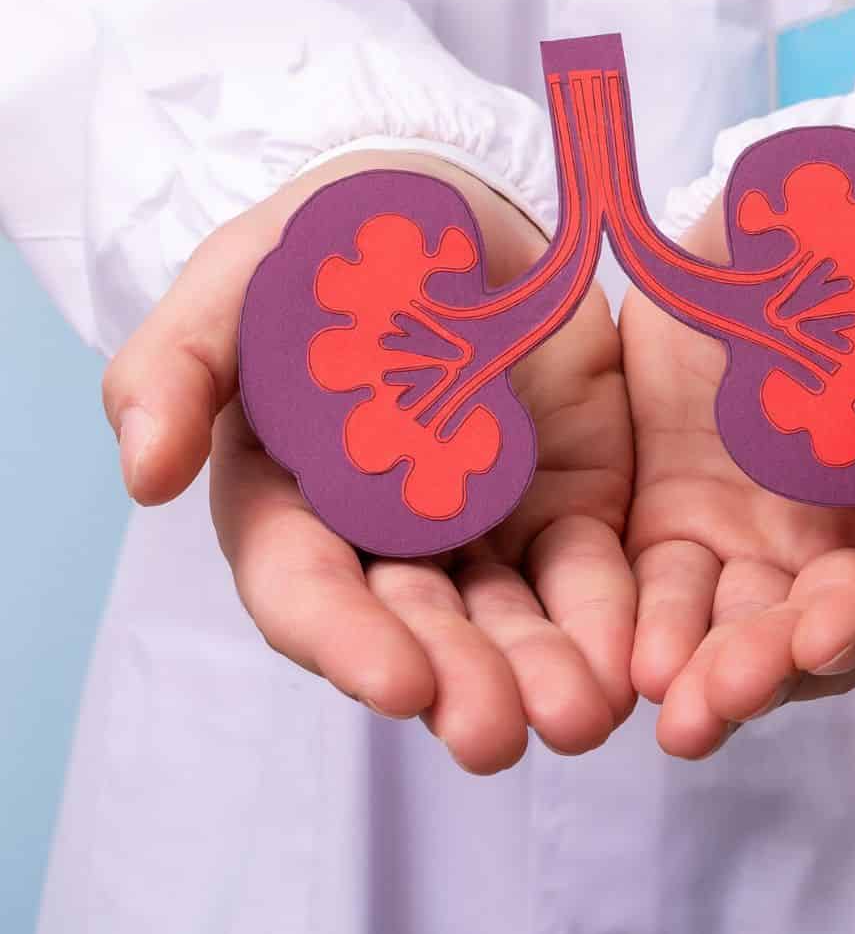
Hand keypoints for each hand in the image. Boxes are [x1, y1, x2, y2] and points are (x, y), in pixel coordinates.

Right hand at [102, 152, 633, 773]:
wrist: (449, 200)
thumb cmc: (327, 241)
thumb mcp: (242, 278)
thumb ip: (180, 364)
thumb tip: (142, 472)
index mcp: (290, 499)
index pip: (304, 586)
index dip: (344, 638)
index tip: (395, 682)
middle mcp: (383, 537)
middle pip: (415, 628)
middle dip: (454, 682)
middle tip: (493, 733)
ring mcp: (481, 527)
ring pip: (507, 622)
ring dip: (538, 675)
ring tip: (577, 715)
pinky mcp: (567, 503)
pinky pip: (589, 573)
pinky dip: (608, 618)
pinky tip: (631, 662)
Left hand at [619, 187, 854, 758]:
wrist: (777, 217)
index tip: (828, 634)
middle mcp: (848, 538)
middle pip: (832, 632)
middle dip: (783, 669)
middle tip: (724, 694)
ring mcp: (760, 538)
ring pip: (746, 635)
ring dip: (717, 679)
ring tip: (676, 712)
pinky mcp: (678, 523)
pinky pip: (665, 592)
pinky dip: (650, 633)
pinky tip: (629, 662)